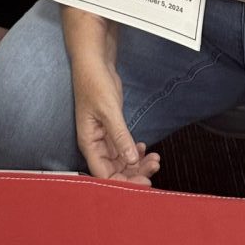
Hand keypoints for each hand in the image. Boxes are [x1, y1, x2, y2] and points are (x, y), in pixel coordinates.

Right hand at [70, 52, 158, 185]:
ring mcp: (104, 137)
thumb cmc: (94, 83)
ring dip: (138, 162)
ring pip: (121, 160)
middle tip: (154, 166)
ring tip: (155, 158)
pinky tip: (144, 147)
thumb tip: (131, 160)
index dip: (123, 182)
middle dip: (135, 172)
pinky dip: (135, 151)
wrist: (94, 62)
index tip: (144, 182)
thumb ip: (120, 136)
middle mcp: (95, 144)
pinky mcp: (112, 128)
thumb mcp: (109, 110)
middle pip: (114, 170)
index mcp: (89, 143)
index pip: (104, 174)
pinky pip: (123, 148)